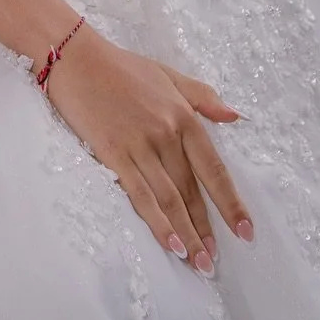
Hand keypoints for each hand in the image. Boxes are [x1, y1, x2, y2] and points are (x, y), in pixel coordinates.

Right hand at [43, 23, 252, 273]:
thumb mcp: (167, 74)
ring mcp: (140, 145)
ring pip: (169, 198)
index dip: (230, 203)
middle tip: (214, 261)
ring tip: (197, 262)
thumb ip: (202, 96)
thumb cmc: (121, 66)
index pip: (213, 169)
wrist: (75, 57)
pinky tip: (170, 244)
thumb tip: (235, 117)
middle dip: (205, 228)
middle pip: (191, 190)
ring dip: (185, 234)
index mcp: (183, 115)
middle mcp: (166, 133)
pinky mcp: (114, 154)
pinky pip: (140, 195)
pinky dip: (157, 223)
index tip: (245, 231)